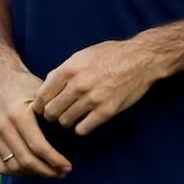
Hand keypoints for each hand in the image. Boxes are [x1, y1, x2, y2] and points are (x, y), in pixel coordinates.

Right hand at [0, 67, 71, 177]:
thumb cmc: (26, 84)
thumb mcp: (43, 93)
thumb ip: (54, 114)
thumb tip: (74, 136)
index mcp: (18, 114)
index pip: (38, 147)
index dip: (54, 160)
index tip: (68, 166)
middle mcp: (2, 126)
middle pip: (25, 160)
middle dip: (47, 170)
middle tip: (62, 173)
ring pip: (12, 167)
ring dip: (33, 174)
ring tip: (50, 172)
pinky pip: (0, 165)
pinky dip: (18, 172)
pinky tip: (33, 169)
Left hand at [33, 40, 161, 136]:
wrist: (142, 58)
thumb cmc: (112, 54)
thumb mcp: (83, 55)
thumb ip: (63, 71)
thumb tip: (45, 87)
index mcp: (70, 69)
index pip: (41, 97)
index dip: (40, 105)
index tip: (45, 107)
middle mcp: (79, 85)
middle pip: (51, 112)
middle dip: (52, 115)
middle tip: (59, 113)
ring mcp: (93, 99)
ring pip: (65, 122)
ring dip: (67, 121)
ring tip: (74, 115)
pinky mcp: (107, 111)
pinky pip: (82, 129)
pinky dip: (81, 127)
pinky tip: (86, 120)